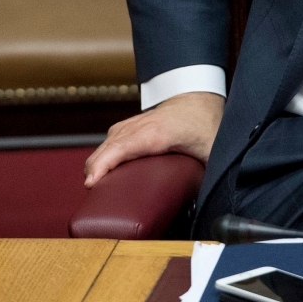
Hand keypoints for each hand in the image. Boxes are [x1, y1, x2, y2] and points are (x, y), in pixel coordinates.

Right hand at [83, 92, 223, 187]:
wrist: (199, 98)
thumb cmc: (205, 125)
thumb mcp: (211, 152)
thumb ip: (208, 176)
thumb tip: (204, 203)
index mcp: (158, 133)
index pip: (122, 147)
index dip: (104, 164)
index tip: (91, 182)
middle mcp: (140, 126)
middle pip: (109, 147)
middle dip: (94, 169)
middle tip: (91, 194)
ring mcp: (133, 124)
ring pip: (107, 143)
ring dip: (97, 162)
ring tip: (94, 185)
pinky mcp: (131, 126)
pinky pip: (111, 140)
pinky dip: (103, 154)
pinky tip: (102, 168)